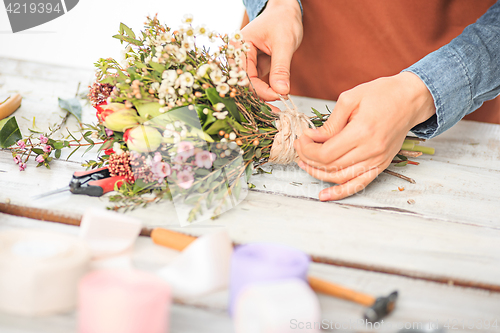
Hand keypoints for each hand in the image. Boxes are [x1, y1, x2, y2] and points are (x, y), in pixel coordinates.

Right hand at [240, 0, 302, 100]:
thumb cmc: (283, 20)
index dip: (261, 90)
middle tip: (279, 105)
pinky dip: (268, 90)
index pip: (245, 76)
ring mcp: (244, 62)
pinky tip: (278, 95)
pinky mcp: (253, 67)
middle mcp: (237, 55)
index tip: (280, 96)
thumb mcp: (284, 43)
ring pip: (251, 86)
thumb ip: (281, 68)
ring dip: (265, 95)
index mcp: (238, 46)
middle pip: (245, 84)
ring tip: (280, 101)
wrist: (286, 12)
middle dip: (261, 96)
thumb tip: (282, 92)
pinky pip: (257, 83)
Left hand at [294, 72, 435, 200]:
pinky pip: (358, 185)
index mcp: (362, 132)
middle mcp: (371, 150)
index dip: (307, 149)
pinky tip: (324, 195)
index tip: (301, 138)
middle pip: (330, 166)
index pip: (326, 152)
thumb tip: (312, 138)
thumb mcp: (350, 99)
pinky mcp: (381, 165)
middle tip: (299, 147)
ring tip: (305, 163)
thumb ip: (330, 123)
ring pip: (340, 177)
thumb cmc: (381, 94)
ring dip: (318, 173)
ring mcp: (378, 160)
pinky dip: (340, 192)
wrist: (410, 99)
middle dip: (308, 158)